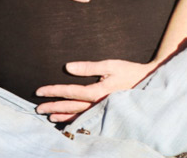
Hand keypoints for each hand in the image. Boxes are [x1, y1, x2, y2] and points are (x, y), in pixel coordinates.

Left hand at [35, 59, 159, 122]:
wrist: (149, 82)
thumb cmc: (130, 71)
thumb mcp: (110, 65)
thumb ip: (89, 67)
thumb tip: (68, 67)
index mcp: (96, 91)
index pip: (69, 92)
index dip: (53, 91)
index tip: (39, 91)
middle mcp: (97, 104)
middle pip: (70, 107)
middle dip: (52, 107)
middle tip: (38, 108)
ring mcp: (102, 111)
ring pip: (77, 116)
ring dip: (62, 116)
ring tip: (49, 116)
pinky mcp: (106, 113)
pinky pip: (87, 120)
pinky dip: (75, 121)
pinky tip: (68, 121)